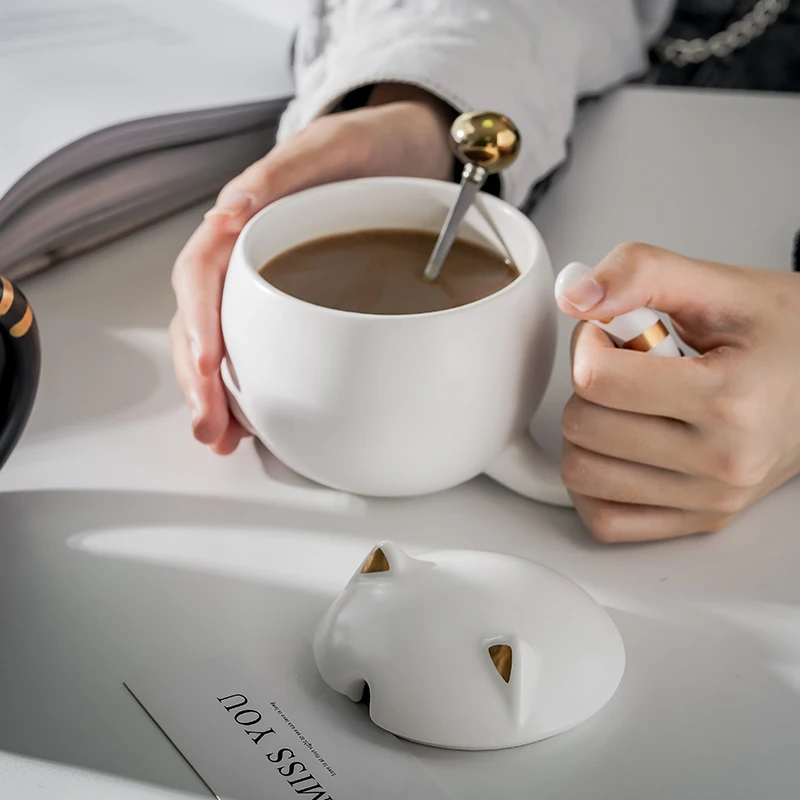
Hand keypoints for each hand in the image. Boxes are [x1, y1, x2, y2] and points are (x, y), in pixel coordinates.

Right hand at [170, 85, 454, 453]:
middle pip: (204, 318)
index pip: (202, 271)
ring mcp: (270, 284)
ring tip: (222, 438)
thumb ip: (286, 171)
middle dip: (200, 376)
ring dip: (218, 392)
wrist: (409, 154)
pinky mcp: (295, 305)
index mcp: (246, 219)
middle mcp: (248, 256)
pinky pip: (262, 346)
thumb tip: (231, 208)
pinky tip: (254, 422)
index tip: (206, 363)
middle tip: (211, 427)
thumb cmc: (369, 147)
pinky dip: (252, 387)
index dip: (198, 319)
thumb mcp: (334, 146)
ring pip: (226, 340)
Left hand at [557, 242, 799, 542]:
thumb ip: (641, 272)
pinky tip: (619, 449)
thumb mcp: (719, 285)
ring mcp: (712, 499)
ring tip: (628, 407)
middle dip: (589, 387)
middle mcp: (723, 460)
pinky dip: (595, 486)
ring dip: (586, 435)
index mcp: (729, 396)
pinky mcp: (702, 521)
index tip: (611, 333)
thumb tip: (573, 295)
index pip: (597, 379)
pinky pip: (606, 521)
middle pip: (583, 427)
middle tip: (625, 368)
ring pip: (582, 475)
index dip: (588, 344)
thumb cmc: (784, 334)